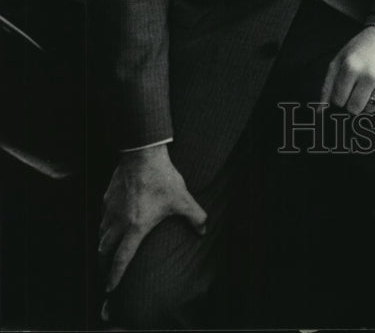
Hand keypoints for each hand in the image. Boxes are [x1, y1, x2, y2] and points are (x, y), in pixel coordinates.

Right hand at [98, 144, 206, 294]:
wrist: (142, 154)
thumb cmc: (162, 178)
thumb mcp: (182, 199)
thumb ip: (195, 216)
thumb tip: (204, 230)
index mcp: (135, 228)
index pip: (121, 259)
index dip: (115, 277)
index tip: (109, 290)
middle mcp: (118, 222)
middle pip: (104, 251)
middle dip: (104, 265)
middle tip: (106, 273)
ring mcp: (110, 210)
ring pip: (101, 235)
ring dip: (103, 247)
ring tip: (107, 253)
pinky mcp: (107, 198)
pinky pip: (102, 218)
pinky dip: (104, 227)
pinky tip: (110, 225)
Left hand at [320, 27, 374, 114]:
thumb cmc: (360, 48)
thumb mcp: (340, 60)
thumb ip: (328, 86)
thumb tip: (320, 112)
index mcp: (350, 67)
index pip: (338, 101)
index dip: (339, 97)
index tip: (343, 89)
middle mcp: (368, 75)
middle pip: (354, 109)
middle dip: (352, 103)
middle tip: (355, 90)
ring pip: (370, 109)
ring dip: (367, 100)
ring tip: (369, 83)